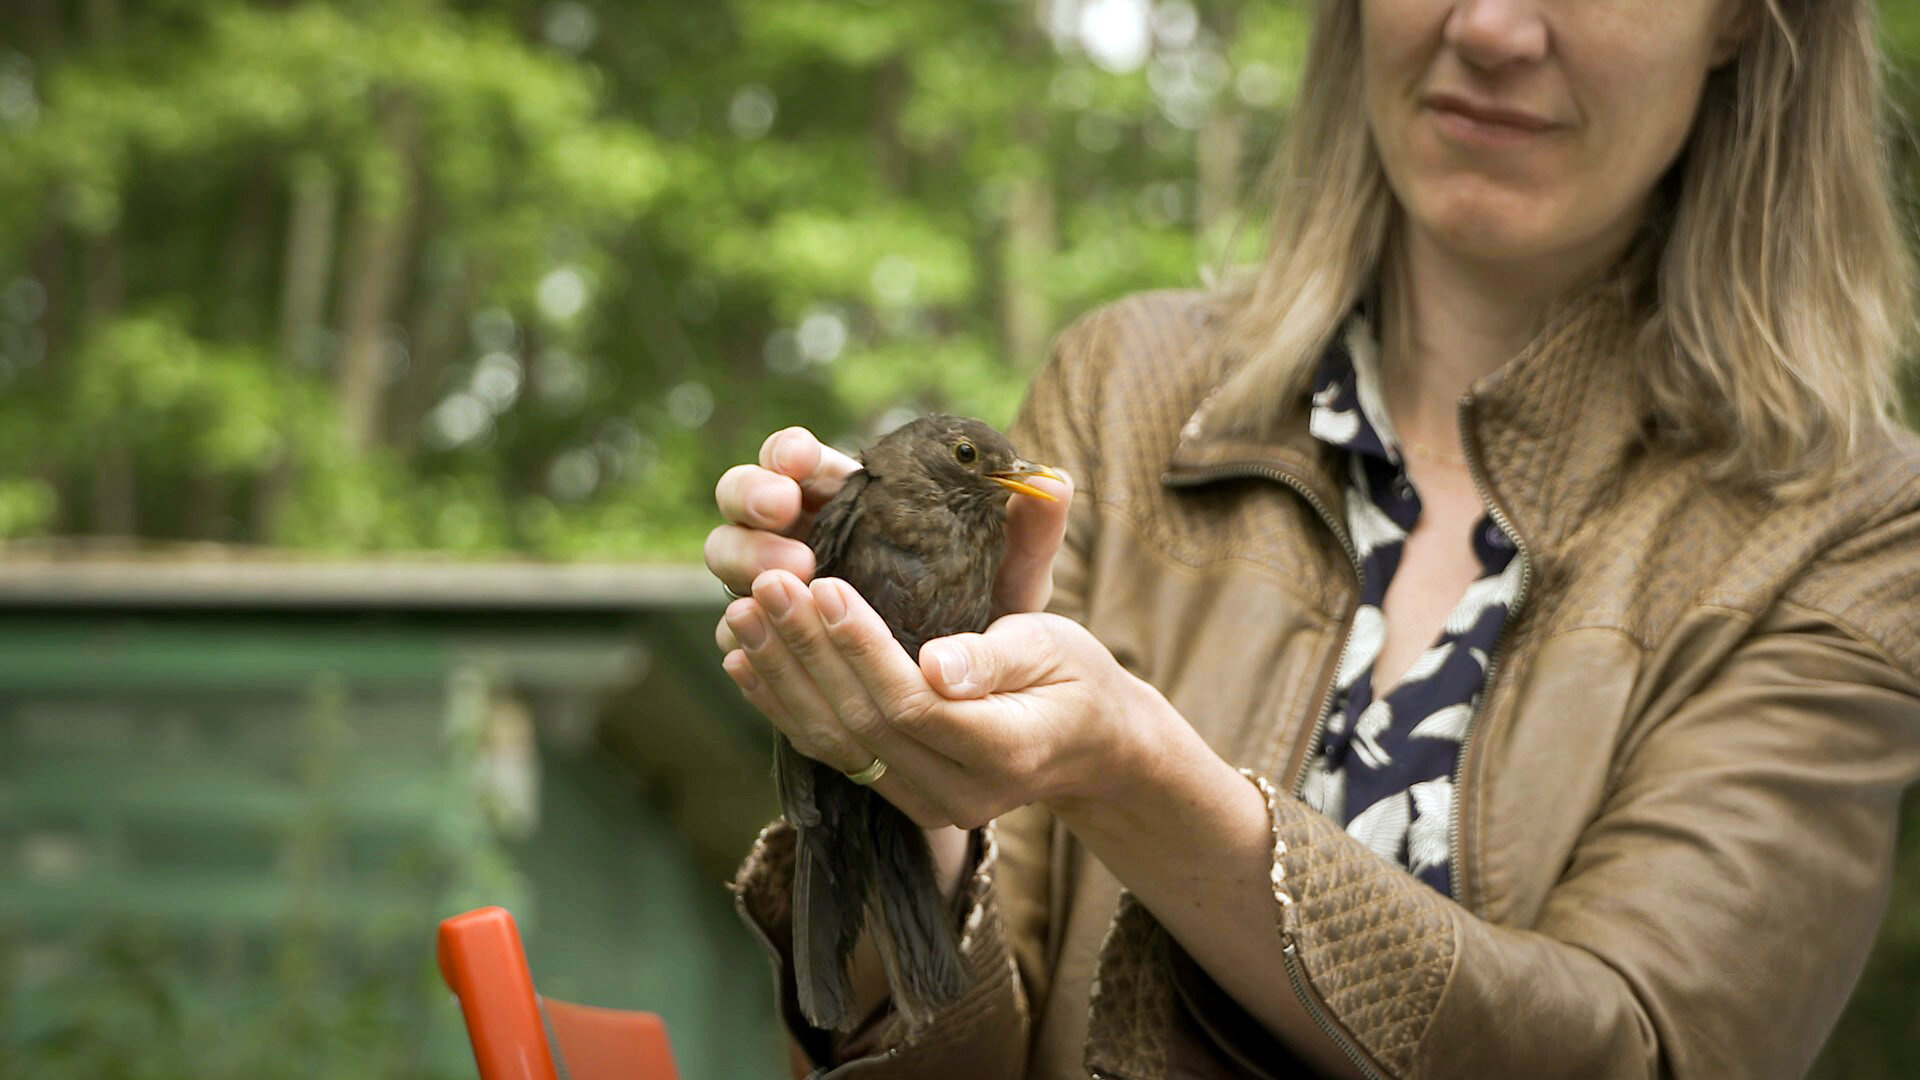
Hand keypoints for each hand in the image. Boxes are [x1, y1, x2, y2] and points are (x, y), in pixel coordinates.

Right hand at [704, 426, 1072, 654]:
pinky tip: (743, 640)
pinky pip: (736, 628)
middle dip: (752, 495)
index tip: (801, 461)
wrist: (975, 698)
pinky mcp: (773, 639)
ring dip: (743, 556)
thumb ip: (1030, 531)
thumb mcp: (1013, 576)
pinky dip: (736, 630)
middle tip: (782, 512)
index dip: (789, 452)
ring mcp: (778, 584)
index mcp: (851, 495)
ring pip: (729, 553)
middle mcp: (804, 529)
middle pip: (744, 495)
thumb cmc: (986, 616)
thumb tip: (1056, 482)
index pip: (801, 457)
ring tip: (779, 579)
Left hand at [719, 570, 1172, 830]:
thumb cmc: (1076, 679)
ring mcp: (925, 804)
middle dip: (807, 651)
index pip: (911, 704)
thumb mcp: (1056, 649)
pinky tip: (745, 661)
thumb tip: (937, 667)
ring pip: (835, 743)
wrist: (1090, 745)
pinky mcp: (898, 794)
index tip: (824, 585)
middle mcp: (958, 795)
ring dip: (781, 676)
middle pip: (862, 724)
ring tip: (742, 615)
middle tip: (764, 586)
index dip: (860, 647)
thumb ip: (996, 659)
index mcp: (1003, 752)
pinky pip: (831, 753)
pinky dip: (783, 704)